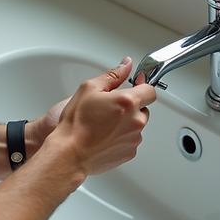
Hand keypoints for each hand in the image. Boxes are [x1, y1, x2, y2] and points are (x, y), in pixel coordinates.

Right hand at [43, 57, 155, 176]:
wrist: (69, 154)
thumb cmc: (76, 124)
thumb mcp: (89, 89)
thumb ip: (113, 75)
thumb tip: (126, 65)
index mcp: (128, 102)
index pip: (150, 90)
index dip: (142, 86)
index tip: (134, 86)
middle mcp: (135, 121)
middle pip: (143, 108)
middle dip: (131, 106)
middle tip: (110, 108)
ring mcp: (133, 138)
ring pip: (136, 125)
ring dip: (126, 122)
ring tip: (104, 124)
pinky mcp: (129, 152)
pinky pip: (130, 140)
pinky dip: (121, 137)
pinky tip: (105, 136)